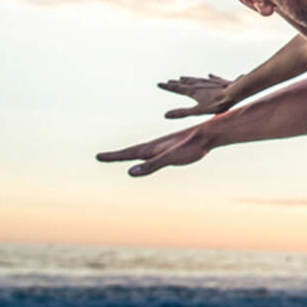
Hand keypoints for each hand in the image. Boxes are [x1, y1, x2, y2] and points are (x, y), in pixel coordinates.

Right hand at [96, 125, 211, 176]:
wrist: (209, 134)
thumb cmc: (192, 146)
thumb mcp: (171, 157)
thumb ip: (152, 165)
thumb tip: (131, 172)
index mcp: (152, 148)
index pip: (127, 154)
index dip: (112, 156)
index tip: (97, 156)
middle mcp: (156, 146)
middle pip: (131, 152)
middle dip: (116, 156)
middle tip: (101, 157)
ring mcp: (164, 147)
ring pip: (143, 152)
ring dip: (129, 154)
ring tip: (120, 156)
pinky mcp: (174, 148)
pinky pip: (155, 154)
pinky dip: (146, 156)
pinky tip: (150, 156)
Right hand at [158, 74, 234, 118]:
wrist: (235, 93)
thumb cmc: (217, 104)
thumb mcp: (198, 111)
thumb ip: (182, 113)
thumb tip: (165, 115)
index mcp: (193, 91)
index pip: (177, 89)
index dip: (167, 87)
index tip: (159, 84)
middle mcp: (200, 84)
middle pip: (185, 83)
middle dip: (176, 83)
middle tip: (168, 81)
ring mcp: (210, 82)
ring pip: (197, 80)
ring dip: (188, 79)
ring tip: (182, 78)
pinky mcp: (220, 82)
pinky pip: (213, 79)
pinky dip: (209, 77)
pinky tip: (210, 75)